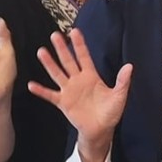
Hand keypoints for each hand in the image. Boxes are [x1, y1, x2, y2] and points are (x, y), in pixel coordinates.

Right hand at [27, 27, 131, 159]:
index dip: (79, 45)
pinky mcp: (63, 103)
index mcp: (91, 76)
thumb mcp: (119, 96)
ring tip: (41, 51)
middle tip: (54, 35)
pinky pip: (50, 95)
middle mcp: (78, 80)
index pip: (84, 57)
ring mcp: (69, 91)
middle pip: (68, 61)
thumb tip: (129, 66)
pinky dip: (41, 91)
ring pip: (57, 74)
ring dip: (49, 64)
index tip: (74, 31)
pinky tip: (31, 85)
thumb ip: (122, 81)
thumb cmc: (111, 112)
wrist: (101, 129)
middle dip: (62, 49)